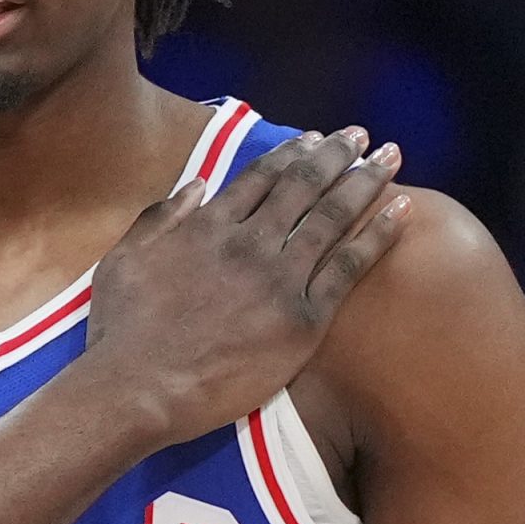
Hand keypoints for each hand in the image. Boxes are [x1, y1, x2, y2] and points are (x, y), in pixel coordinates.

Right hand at [84, 125, 406, 444]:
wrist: (138, 388)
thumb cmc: (122, 331)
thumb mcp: (123, 260)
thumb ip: (160, 218)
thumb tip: (195, 186)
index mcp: (208, 226)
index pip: (260, 177)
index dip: (291, 153)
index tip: (314, 137)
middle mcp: (249, 242)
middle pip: (303, 187)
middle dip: (335, 155)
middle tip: (360, 135)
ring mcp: (279, 279)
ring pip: (332, 217)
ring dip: (365, 182)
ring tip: (390, 157)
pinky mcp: (302, 318)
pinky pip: (349, 267)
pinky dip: (377, 234)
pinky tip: (401, 209)